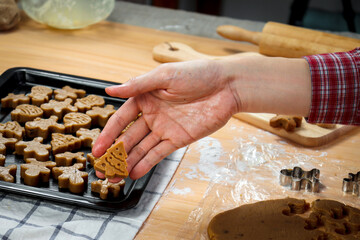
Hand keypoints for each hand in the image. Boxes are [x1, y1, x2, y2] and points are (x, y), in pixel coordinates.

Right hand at [92, 59, 239, 179]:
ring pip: (141, 148)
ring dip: (128, 162)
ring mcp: (164, 128)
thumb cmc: (197, 74)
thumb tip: (109, 90)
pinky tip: (134, 172)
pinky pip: (159, 153)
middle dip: (115, 153)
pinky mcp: (178, 139)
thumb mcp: (165, 75)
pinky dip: (147, 163)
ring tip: (115, 176)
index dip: (108, 135)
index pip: (121, 119)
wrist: (226, 87)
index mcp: (145, 97)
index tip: (97, 150)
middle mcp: (152, 115)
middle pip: (128, 137)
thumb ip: (138, 85)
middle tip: (102, 169)